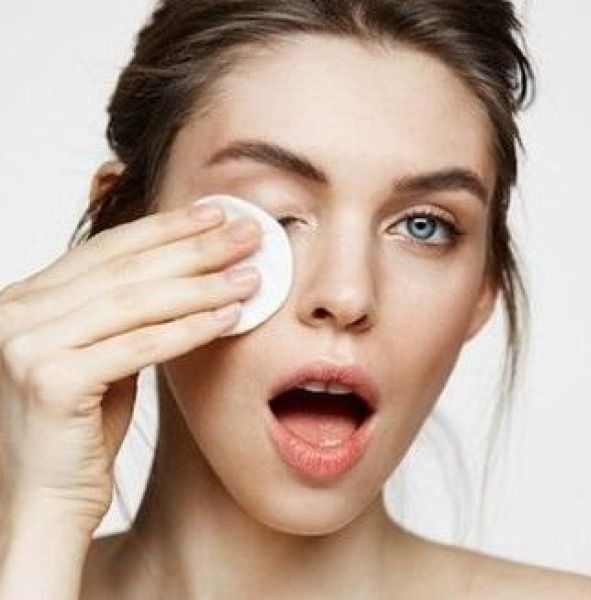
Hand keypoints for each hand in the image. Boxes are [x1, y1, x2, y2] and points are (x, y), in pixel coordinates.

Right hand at [0, 203, 261, 532]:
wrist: (44, 503)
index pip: (108, 249)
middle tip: (247, 233)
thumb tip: (186, 276)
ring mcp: (26, 345)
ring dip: (202, 285)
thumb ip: (126, 316)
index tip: (215, 214)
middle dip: (194, 247)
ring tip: (250, 275)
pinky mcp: (50, 380)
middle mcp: (16, 312)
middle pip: (125, 267)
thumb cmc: (79, 431)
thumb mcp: (102, 356)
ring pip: (135, 302)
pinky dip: (190, 328)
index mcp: (27, 299)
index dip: (165, 228)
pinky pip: (140, 345)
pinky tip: (230, 315)